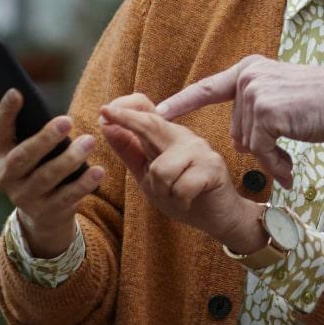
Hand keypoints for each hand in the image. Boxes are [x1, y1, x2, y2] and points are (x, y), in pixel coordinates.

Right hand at [0, 84, 103, 257]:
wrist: (41, 212)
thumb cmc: (30, 162)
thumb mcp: (13, 141)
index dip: (4, 112)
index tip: (17, 92)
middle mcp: (5, 177)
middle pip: (22, 157)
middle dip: (44, 138)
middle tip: (68, 120)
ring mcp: (24, 198)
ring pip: (46, 177)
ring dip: (69, 159)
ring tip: (89, 141)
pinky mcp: (46, 213)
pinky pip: (66, 198)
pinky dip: (83, 184)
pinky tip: (98, 171)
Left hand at [98, 93, 265, 253]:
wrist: (219, 216)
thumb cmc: (183, 193)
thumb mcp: (149, 175)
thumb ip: (130, 151)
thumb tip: (105, 126)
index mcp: (167, 136)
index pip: (147, 111)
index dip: (126, 108)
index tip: (104, 110)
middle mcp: (183, 136)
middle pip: (152, 124)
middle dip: (128, 120)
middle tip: (105, 113)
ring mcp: (199, 149)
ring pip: (161, 168)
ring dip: (162, 191)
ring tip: (175, 196)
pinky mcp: (213, 166)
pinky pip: (181, 186)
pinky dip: (179, 200)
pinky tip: (189, 200)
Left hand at [156, 57, 323, 187]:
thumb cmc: (318, 103)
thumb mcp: (279, 96)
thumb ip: (254, 109)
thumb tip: (239, 142)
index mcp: (248, 69)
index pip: (207, 88)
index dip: (182, 103)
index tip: (157, 112)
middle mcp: (248, 75)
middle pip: (235, 128)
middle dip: (257, 146)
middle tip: (282, 152)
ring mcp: (255, 91)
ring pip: (247, 141)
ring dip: (269, 157)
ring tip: (289, 159)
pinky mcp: (266, 110)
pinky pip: (260, 149)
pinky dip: (274, 163)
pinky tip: (288, 168)